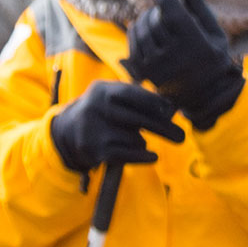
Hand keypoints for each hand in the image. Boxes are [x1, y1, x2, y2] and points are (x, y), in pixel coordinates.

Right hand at [50, 81, 183, 174]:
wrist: (66, 132)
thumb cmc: (103, 112)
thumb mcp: (113, 98)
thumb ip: (138, 99)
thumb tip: (171, 109)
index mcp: (101, 90)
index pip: (131, 93)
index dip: (152, 102)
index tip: (170, 110)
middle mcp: (95, 108)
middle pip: (137, 119)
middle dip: (163, 128)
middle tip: (181, 137)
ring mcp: (93, 130)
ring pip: (134, 138)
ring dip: (141, 141)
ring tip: (136, 140)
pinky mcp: (94, 150)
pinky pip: (128, 154)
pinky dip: (143, 156)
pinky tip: (153, 156)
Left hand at [125, 0, 244, 130]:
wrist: (205, 96)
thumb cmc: (213, 59)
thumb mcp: (215, 33)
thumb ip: (199, 7)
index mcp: (195, 43)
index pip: (171, 11)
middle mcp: (175, 56)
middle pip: (155, 20)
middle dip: (156, 9)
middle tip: (160, 8)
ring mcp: (158, 66)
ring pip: (142, 31)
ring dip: (144, 20)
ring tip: (153, 19)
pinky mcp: (145, 74)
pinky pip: (133, 45)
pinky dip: (136, 34)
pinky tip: (143, 31)